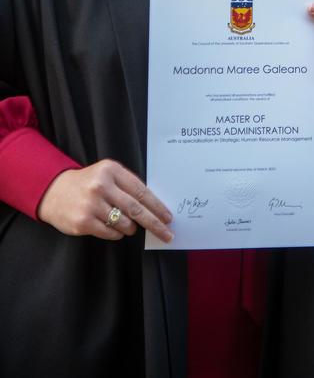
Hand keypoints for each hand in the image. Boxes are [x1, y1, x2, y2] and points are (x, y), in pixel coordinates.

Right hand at [37, 159, 173, 242]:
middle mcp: (101, 186)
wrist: (54, 191)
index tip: (168, 217)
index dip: (157, 206)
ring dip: (131, 228)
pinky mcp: (83, 222)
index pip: (141, 191)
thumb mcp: (108, 174)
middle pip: (136, 209)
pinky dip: (117, 233)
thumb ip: (128, 185)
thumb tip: (155, 206)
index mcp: (111, 170)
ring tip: (127, 224)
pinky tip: (113, 227)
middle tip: (166, 234)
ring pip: (125, 224)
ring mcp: (91, 205)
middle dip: (154, 223)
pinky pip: (111, 233)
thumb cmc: (88, 183)